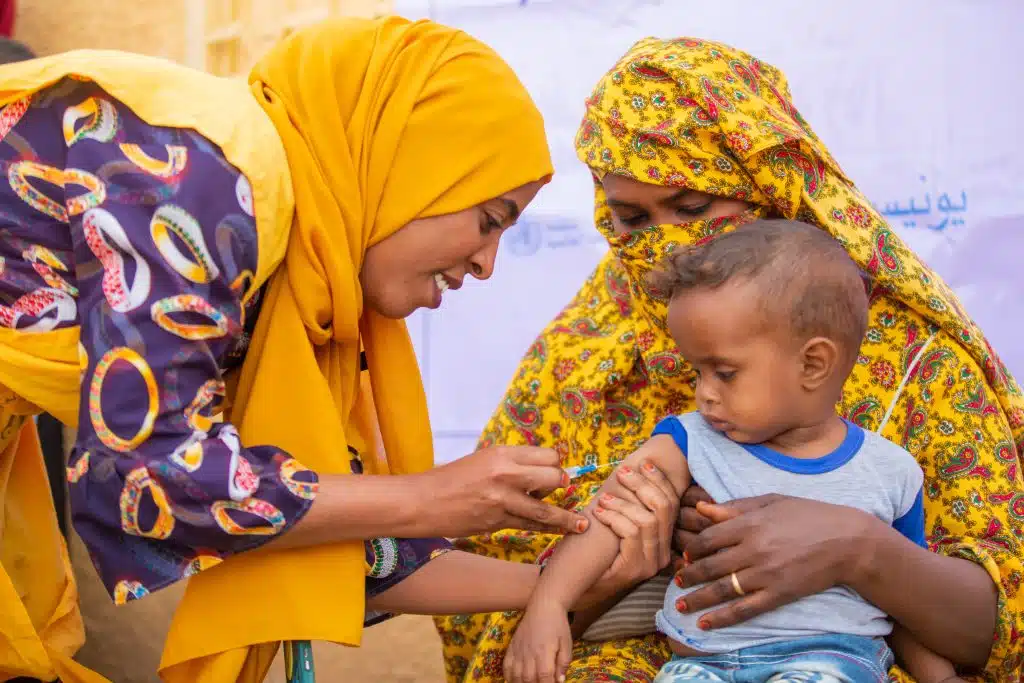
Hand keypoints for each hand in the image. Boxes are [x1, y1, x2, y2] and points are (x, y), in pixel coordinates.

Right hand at [415, 445, 587, 537]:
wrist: (423, 501)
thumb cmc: (451, 479)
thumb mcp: (482, 460)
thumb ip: (510, 463)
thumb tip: (539, 470)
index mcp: (502, 453)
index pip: (547, 455)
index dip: (555, 464)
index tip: (557, 470)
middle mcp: (505, 474)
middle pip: (553, 477)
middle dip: (561, 485)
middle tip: (562, 490)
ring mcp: (502, 500)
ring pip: (546, 509)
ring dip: (566, 517)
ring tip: (582, 525)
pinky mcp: (497, 522)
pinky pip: (530, 526)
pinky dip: (548, 529)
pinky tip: (562, 531)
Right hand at [504, 602, 572, 682]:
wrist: (543, 606)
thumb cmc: (558, 625)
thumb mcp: (567, 644)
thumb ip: (563, 663)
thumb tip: (560, 681)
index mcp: (544, 652)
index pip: (544, 677)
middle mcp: (529, 653)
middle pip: (528, 679)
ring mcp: (518, 650)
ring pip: (515, 675)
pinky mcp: (512, 646)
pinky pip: (506, 665)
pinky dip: (508, 676)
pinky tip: (514, 680)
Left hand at [580, 461, 678, 606]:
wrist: (565, 585)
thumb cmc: (586, 549)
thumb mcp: (611, 522)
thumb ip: (627, 503)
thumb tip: (634, 469)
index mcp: (659, 541)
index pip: (671, 504)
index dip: (659, 480)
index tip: (643, 464)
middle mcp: (660, 554)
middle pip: (665, 508)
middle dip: (643, 484)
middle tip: (622, 472)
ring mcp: (649, 564)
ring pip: (648, 519)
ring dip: (624, 503)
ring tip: (603, 499)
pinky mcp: (633, 569)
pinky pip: (632, 532)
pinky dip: (614, 517)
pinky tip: (598, 512)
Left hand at [675, 494, 873, 629]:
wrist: (847, 542)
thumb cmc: (809, 515)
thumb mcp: (771, 502)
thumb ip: (736, 507)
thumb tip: (702, 508)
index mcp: (749, 524)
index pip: (708, 539)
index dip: (693, 549)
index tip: (685, 555)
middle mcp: (753, 550)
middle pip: (710, 566)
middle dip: (689, 575)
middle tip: (677, 580)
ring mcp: (765, 575)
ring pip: (722, 590)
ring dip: (697, 599)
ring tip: (680, 605)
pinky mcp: (778, 595)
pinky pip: (744, 610)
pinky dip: (722, 619)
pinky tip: (705, 624)